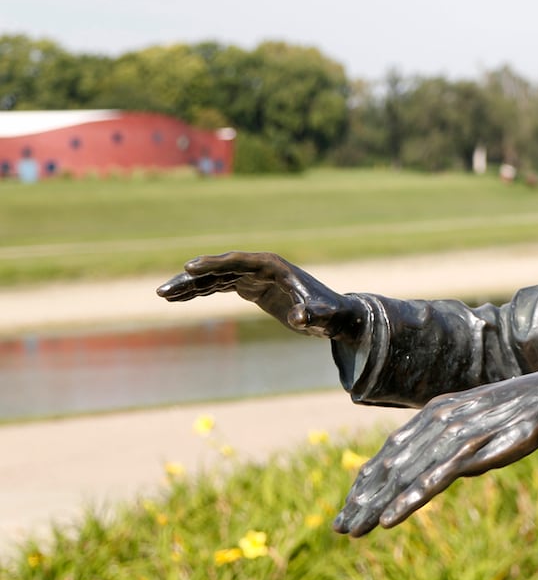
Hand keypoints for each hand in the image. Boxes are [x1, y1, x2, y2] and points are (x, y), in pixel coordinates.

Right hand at [156, 251, 363, 339]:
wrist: (334, 314)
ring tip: (162, 294)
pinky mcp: (250, 287)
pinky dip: (200, 292)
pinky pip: (219, 286)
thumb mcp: (322, 317)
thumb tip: (300, 318)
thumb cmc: (329, 314)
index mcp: (274, 266)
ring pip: (215, 277)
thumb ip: (312, 316)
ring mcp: (253, 276)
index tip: (189, 267)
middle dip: (192, 277)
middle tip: (164, 289)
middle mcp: (260, 267)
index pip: (238, 261)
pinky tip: (179, 298)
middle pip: (220, 267)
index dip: (214, 263)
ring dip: (190, 286)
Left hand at [332, 368, 537, 535]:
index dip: (366, 479)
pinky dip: (407, 500)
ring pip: (404, 476)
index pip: (390, 451)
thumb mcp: (475, 420)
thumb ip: (450, 439)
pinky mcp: (472, 449)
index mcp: (434, 414)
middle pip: (390, 466)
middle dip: (362, 499)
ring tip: (355, 529)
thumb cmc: (515, 410)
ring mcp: (452, 436)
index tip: (348, 505)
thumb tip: (436, 465)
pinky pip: (433, 480)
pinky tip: (390, 519)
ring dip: (376, 505)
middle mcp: (436, 422)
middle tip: (340, 527)